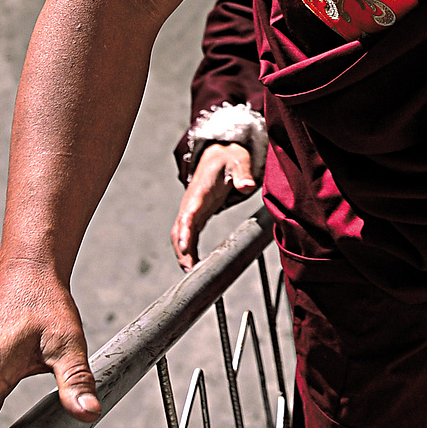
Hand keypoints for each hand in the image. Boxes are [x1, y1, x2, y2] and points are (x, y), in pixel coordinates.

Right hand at [171, 143, 255, 270]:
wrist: (220, 153)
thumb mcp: (239, 161)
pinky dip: (188, 250)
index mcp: (200, 191)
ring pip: (180, 234)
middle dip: (181, 250)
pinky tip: (194, 265)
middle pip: (180, 229)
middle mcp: (191, 202)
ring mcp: (192, 210)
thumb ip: (243, 174)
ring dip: (183, 253)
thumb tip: (247, 187)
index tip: (184, 248)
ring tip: (190, 274)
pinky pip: (188, 235)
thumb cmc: (230, 158)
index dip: (185, 231)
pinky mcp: (197, 215)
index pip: (188, 213)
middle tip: (189, 271)